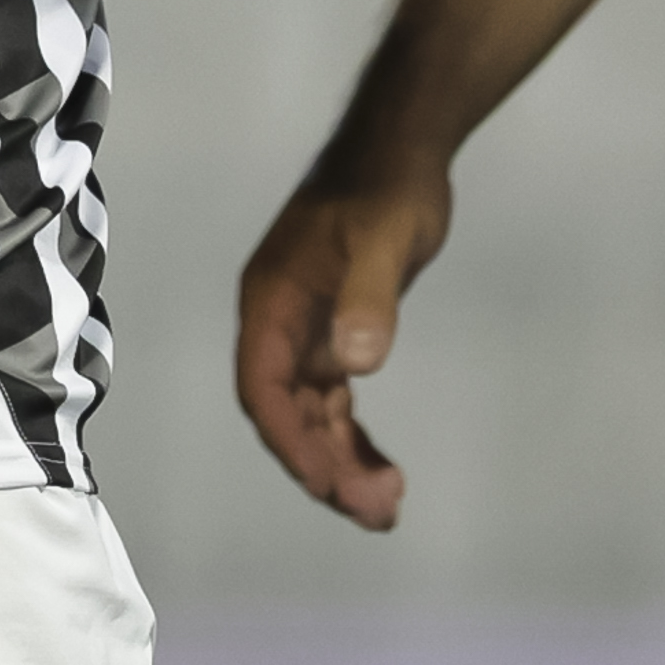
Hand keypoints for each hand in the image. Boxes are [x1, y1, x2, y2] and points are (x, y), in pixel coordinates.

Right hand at [233, 163, 452, 528]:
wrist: (402, 153)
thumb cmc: (386, 189)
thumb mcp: (382, 240)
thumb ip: (369, 298)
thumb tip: (358, 364)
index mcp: (271, 302)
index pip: (263, 388)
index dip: (289, 440)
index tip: (327, 483)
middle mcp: (278, 325)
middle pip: (287, 414)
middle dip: (323, 466)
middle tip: (376, 511)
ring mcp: (305, 332)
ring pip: (311, 416)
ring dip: (340, 462)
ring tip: (385, 509)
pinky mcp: (335, 334)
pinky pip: (334, 404)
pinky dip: (353, 439)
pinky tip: (382, 470)